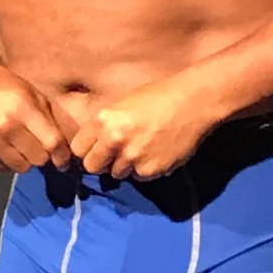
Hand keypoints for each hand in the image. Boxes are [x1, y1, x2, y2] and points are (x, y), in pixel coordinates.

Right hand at [0, 61, 69, 172]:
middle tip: (35, 143)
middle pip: (39, 159)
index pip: (52, 143)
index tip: (64, 158)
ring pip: (22, 167)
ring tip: (17, 142)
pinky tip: (0, 143)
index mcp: (22, 108)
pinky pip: (3, 168)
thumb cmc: (0, 85)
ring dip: (25, 158)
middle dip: (42, 153)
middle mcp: (5, 128)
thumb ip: (49, 117)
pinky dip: (6, 160)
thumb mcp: (29, 91)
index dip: (62, 154)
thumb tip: (66, 146)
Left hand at [71, 76, 220, 179]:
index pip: (78, 149)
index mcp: (104, 120)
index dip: (88, 149)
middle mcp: (114, 140)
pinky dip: (145, 168)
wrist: (194, 102)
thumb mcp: (122, 104)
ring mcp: (133, 157)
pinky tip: (156, 151)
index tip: (97, 147)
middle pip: (92, 167)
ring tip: (142, 148)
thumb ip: (105, 126)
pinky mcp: (152, 170)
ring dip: (125, 165)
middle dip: (101, 162)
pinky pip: (139, 176)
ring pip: (117, 173)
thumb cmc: (159, 96)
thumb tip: (94, 149)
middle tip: (115, 153)